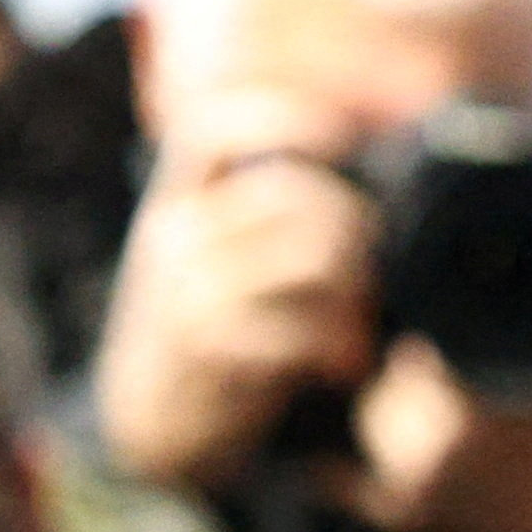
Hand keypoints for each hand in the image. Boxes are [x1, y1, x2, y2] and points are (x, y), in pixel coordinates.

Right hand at [94, 102, 380, 489]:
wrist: (152, 415)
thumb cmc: (206, 323)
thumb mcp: (213, 256)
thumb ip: (263, 216)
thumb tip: (362, 169)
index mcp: (176, 198)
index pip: (211, 128)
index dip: (278, 115)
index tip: (345, 129)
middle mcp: (176, 232)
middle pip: (297, 194)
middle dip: (358, 226)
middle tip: (379, 267)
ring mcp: (188, 287)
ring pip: (313, 257)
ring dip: (359, 291)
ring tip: (364, 328)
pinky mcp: (209, 345)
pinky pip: (303, 329)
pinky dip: (341, 347)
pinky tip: (347, 367)